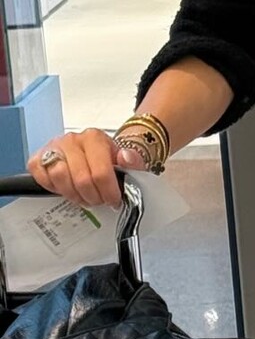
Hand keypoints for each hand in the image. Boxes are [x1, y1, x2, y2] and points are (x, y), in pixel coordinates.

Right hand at [27, 129, 148, 209]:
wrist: (91, 152)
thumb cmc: (107, 159)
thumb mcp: (126, 161)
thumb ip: (133, 161)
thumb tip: (126, 158)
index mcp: (94, 138)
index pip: (101, 172)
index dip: (108, 192)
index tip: (113, 200)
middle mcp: (72, 140)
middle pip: (81, 179)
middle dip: (93, 197)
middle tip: (98, 200)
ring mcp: (53, 147)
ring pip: (60, 178)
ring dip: (74, 194)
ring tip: (83, 196)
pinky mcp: (38, 158)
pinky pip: (42, 177)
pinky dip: (53, 188)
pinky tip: (66, 188)